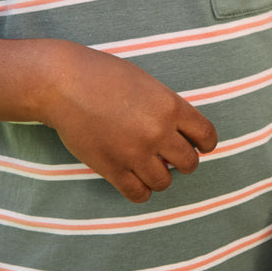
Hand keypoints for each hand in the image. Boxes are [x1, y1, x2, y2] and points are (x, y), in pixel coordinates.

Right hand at [41, 41, 216, 201]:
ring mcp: (135, 153)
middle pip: (189, 163)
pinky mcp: (112, 169)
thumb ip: (167, 108)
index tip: (200, 147)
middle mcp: (158, 132)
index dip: (205, 144)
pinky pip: (138, 194)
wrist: (64, 84)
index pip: (206, 136)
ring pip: (164, 182)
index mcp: (171, 107)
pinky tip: (134, 179)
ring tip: (149, 166)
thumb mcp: (147, 84)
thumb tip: (180, 133)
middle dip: (183, 161)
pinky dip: (140, 190)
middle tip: (170, 157)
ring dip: (160, 176)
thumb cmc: (104, 76)